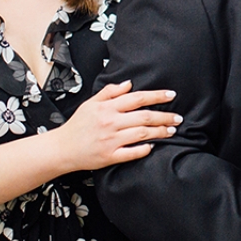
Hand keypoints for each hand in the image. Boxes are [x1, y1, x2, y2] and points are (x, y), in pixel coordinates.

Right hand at [54, 80, 179, 171]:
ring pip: (142, 134)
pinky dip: (144, 149)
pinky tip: (153, 146)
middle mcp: (110, 122)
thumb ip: (110, 92)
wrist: (62, 148)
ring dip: (160, 132)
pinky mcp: (109, 156)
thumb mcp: (91, 103)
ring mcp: (110, 140)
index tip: (171, 95)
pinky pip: (132, 153)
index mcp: (107, 108)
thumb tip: (129, 83)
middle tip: (178, 117)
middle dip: (165, 116)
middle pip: (144, 116)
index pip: (137, 98)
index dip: (157, 96)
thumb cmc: (77, 125)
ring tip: (171, 130)